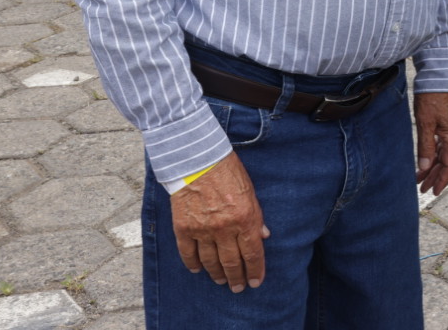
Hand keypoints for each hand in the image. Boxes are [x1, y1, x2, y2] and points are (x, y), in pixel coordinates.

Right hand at [170, 152, 268, 291]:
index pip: (253, 253)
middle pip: (232, 262)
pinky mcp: (183, 228)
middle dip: (237, 278)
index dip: (255, 270)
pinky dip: (193, 264)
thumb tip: (263, 236)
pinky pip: (188, 253)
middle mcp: (224, 228)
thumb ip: (256, 216)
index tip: (256, 282)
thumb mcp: (250, 192)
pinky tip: (197, 270)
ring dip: (217, 274)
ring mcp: (202, 230)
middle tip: (238, 288)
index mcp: (245, 218)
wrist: (198, 159)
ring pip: (211, 262)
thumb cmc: (228, 172)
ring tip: (221, 281)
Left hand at [414, 92, 447, 194]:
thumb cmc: (432, 97)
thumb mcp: (425, 123)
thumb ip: (426, 146)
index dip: (442, 179)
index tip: (434, 192)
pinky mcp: (447, 122)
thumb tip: (424, 167)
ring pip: (444, 153)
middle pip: (447, 161)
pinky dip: (433, 154)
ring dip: (433, 166)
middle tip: (423, 189)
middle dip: (435, 176)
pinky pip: (442, 144)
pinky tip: (425, 159)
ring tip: (421, 178)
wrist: (437, 75)